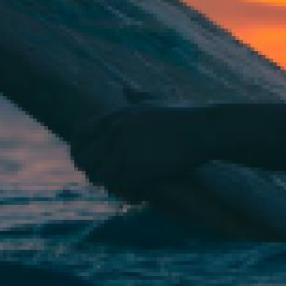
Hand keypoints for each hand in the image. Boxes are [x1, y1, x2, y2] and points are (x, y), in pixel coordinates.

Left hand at [71, 102, 215, 201]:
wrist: (206, 128)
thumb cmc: (187, 114)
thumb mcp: (158, 100)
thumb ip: (139, 96)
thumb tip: (125, 88)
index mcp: (118, 114)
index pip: (81, 134)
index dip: (79, 152)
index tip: (88, 165)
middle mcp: (117, 130)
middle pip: (87, 159)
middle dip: (94, 174)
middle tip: (108, 183)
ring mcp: (127, 148)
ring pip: (102, 177)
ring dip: (112, 188)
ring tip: (125, 192)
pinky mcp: (140, 166)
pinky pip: (121, 187)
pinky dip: (128, 195)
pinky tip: (138, 197)